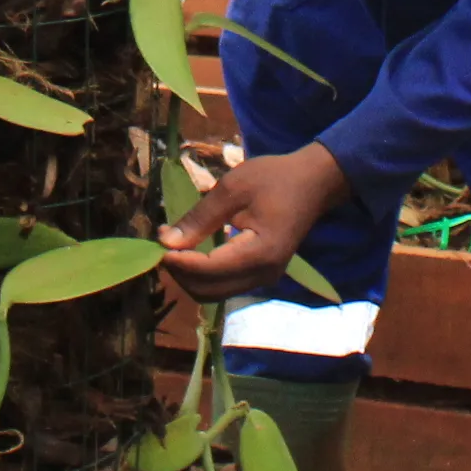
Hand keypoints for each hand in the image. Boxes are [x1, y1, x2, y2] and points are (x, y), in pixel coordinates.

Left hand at [159, 145, 350, 302]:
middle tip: (162, 244)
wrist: (313, 183)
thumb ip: (200, 218)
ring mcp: (264, 279)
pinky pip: (224, 285)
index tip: (157, 244)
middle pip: (207, 290)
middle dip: (180, 272)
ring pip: (214, 292)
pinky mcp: (261, 275)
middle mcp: (263, 275)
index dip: (178, 262)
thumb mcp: (233, 188)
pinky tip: (193, 251)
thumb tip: (166, 241)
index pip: (208, 270)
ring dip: (189, 275)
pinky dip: (203, 274)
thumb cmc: (274, 178)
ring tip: (174, 246)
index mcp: (259, 253)